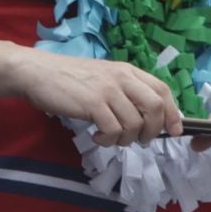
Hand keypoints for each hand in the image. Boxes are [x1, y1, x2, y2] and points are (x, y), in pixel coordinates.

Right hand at [15, 49, 180, 146]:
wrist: (37, 72)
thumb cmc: (68, 77)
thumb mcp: (103, 78)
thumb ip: (124, 91)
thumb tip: (145, 117)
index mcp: (126, 71)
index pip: (162, 90)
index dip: (172, 113)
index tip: (173, 131)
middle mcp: (121, 78)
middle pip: (154, 107)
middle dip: (153, 130)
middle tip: (140, 140)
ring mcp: (107, 90)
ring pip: (134, 124)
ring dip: (126, 139)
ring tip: (111, 138)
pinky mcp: (92, 104)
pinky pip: (113, 131)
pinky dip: (109, 140)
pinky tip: (97, 137)